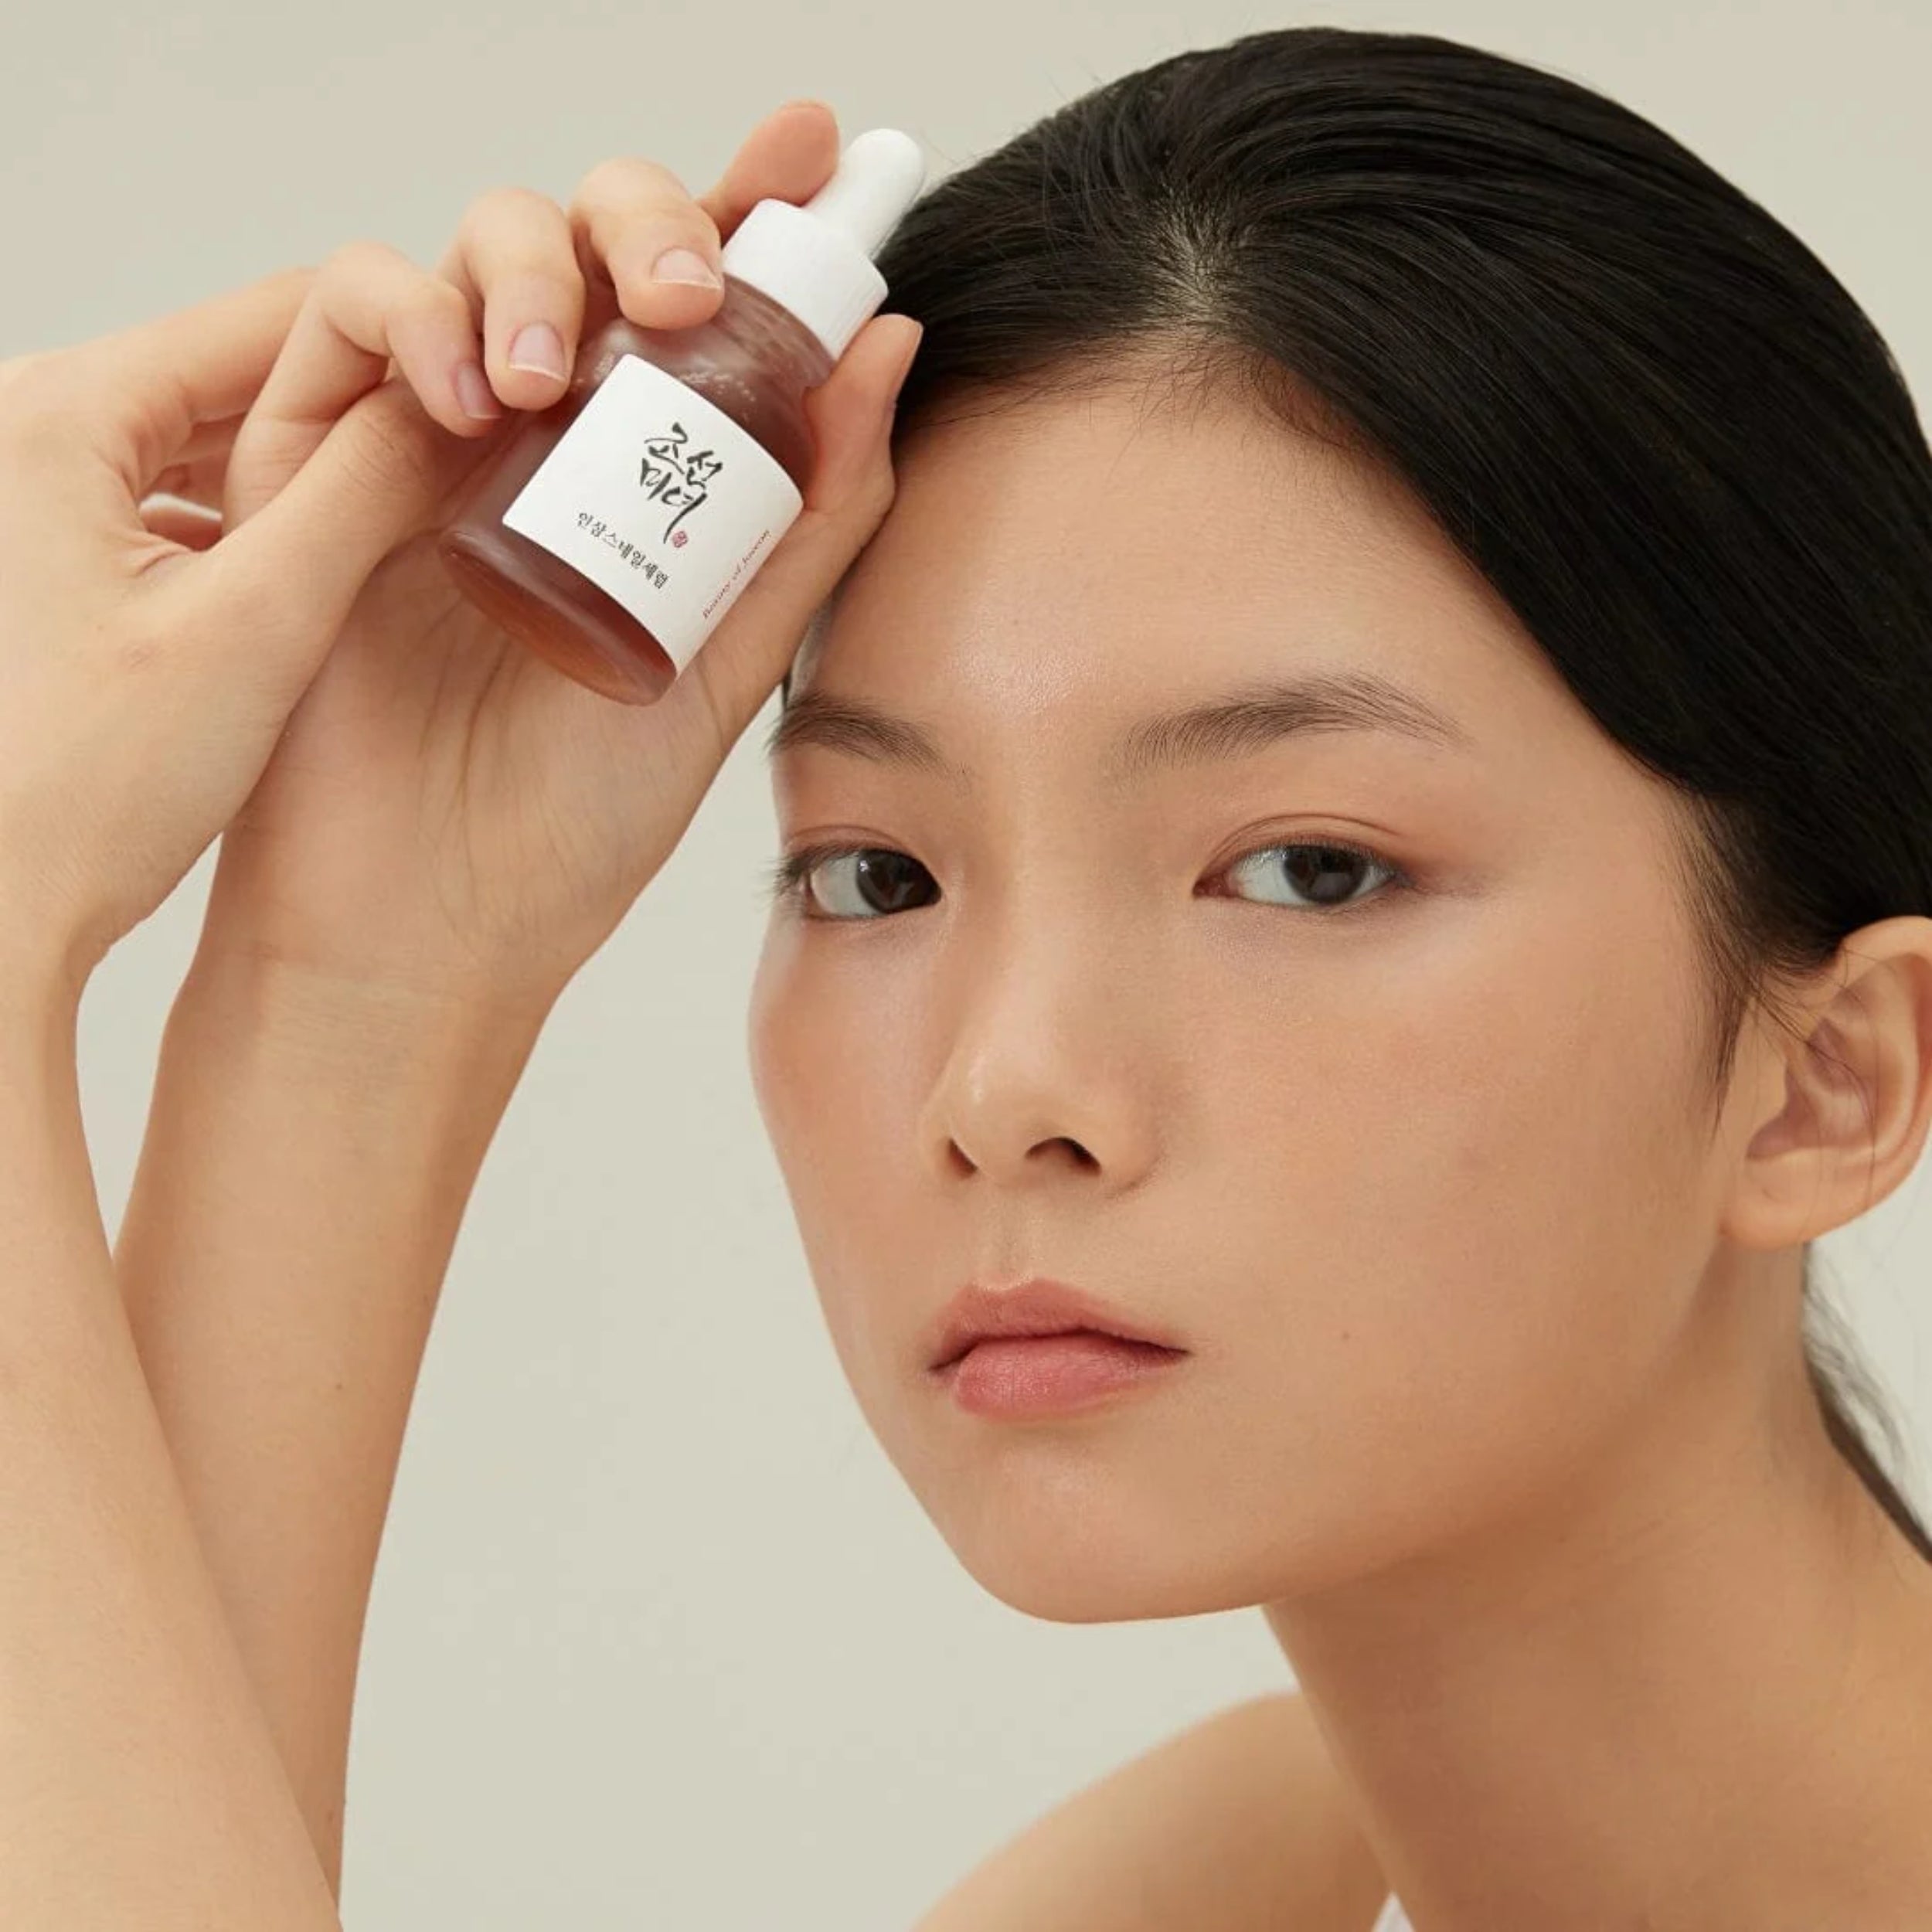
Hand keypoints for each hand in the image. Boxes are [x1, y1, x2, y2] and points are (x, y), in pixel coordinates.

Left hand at [0, 272, 452, 996]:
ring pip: (231, 431)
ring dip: (329, 460)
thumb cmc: (89, 788)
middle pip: (254, 365)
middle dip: (375, 400)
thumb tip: (455, 400)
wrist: (0, 904)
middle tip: (480, 447)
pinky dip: (275, 513)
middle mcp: (39, 427)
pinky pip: (196, 493)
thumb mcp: (259, 626)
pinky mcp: (64, 549)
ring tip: (428, 503)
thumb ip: (362, 494)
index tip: (498, 389)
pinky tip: (340, 563)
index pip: (282, 313)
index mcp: (65, 414)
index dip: (412, 336)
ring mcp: (46, 488)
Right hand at [197, 100, 920, 1014]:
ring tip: (557, 380)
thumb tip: (890, 349)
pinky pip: (347, 307)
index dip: (752, 210)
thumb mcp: (728, 662)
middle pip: (593, 243)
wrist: (433, 927)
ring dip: (531, 266)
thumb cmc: (571, 820)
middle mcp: (548, 438)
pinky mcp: (317, 452)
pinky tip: (466, 398)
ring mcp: (433, 437)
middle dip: (646, 220)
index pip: (703, 307)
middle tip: (688, 294)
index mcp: (650, 476)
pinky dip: (407, 311)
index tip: (819, 150)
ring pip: (478, 248)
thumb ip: (811, 517)